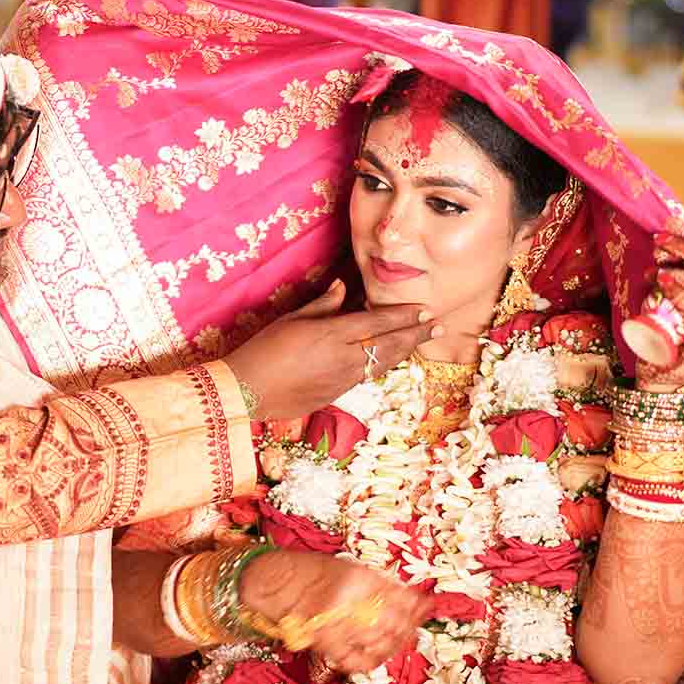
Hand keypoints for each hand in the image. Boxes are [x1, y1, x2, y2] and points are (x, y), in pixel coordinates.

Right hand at [223, 281, 437, 420]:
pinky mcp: (336, 395)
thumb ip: (322, 305)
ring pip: (383, 363)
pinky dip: (383, 365)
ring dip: (405, 351)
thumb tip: (340, 287)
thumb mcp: (290, 320)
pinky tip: (391, 359)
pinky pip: (367, 377)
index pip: (377, 322)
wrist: (247, 392)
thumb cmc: (263, 350)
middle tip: (437, 326)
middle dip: (416, 334)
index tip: (422, 308)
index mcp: (331, 335)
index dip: (403, 315)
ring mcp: (342, 380)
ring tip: (422, 341)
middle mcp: (343, 359)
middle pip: (390, 345)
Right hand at [238, 549, 429, 674]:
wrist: (271, 582)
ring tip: (402, 638)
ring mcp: (336, 626)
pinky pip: (356, 660)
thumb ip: (377, 584)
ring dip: (395, 643)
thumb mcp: (347, 567)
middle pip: (393, 622)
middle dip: (409, 626)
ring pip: (378, 642)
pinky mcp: (324, 644)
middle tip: (416, 625)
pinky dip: (372, 660)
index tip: (427, 606)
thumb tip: (412, 598)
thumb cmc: (308, 571)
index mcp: (357, 578)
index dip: (417, 605)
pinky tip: (380, 655)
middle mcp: (349, 603)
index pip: (399, 598)